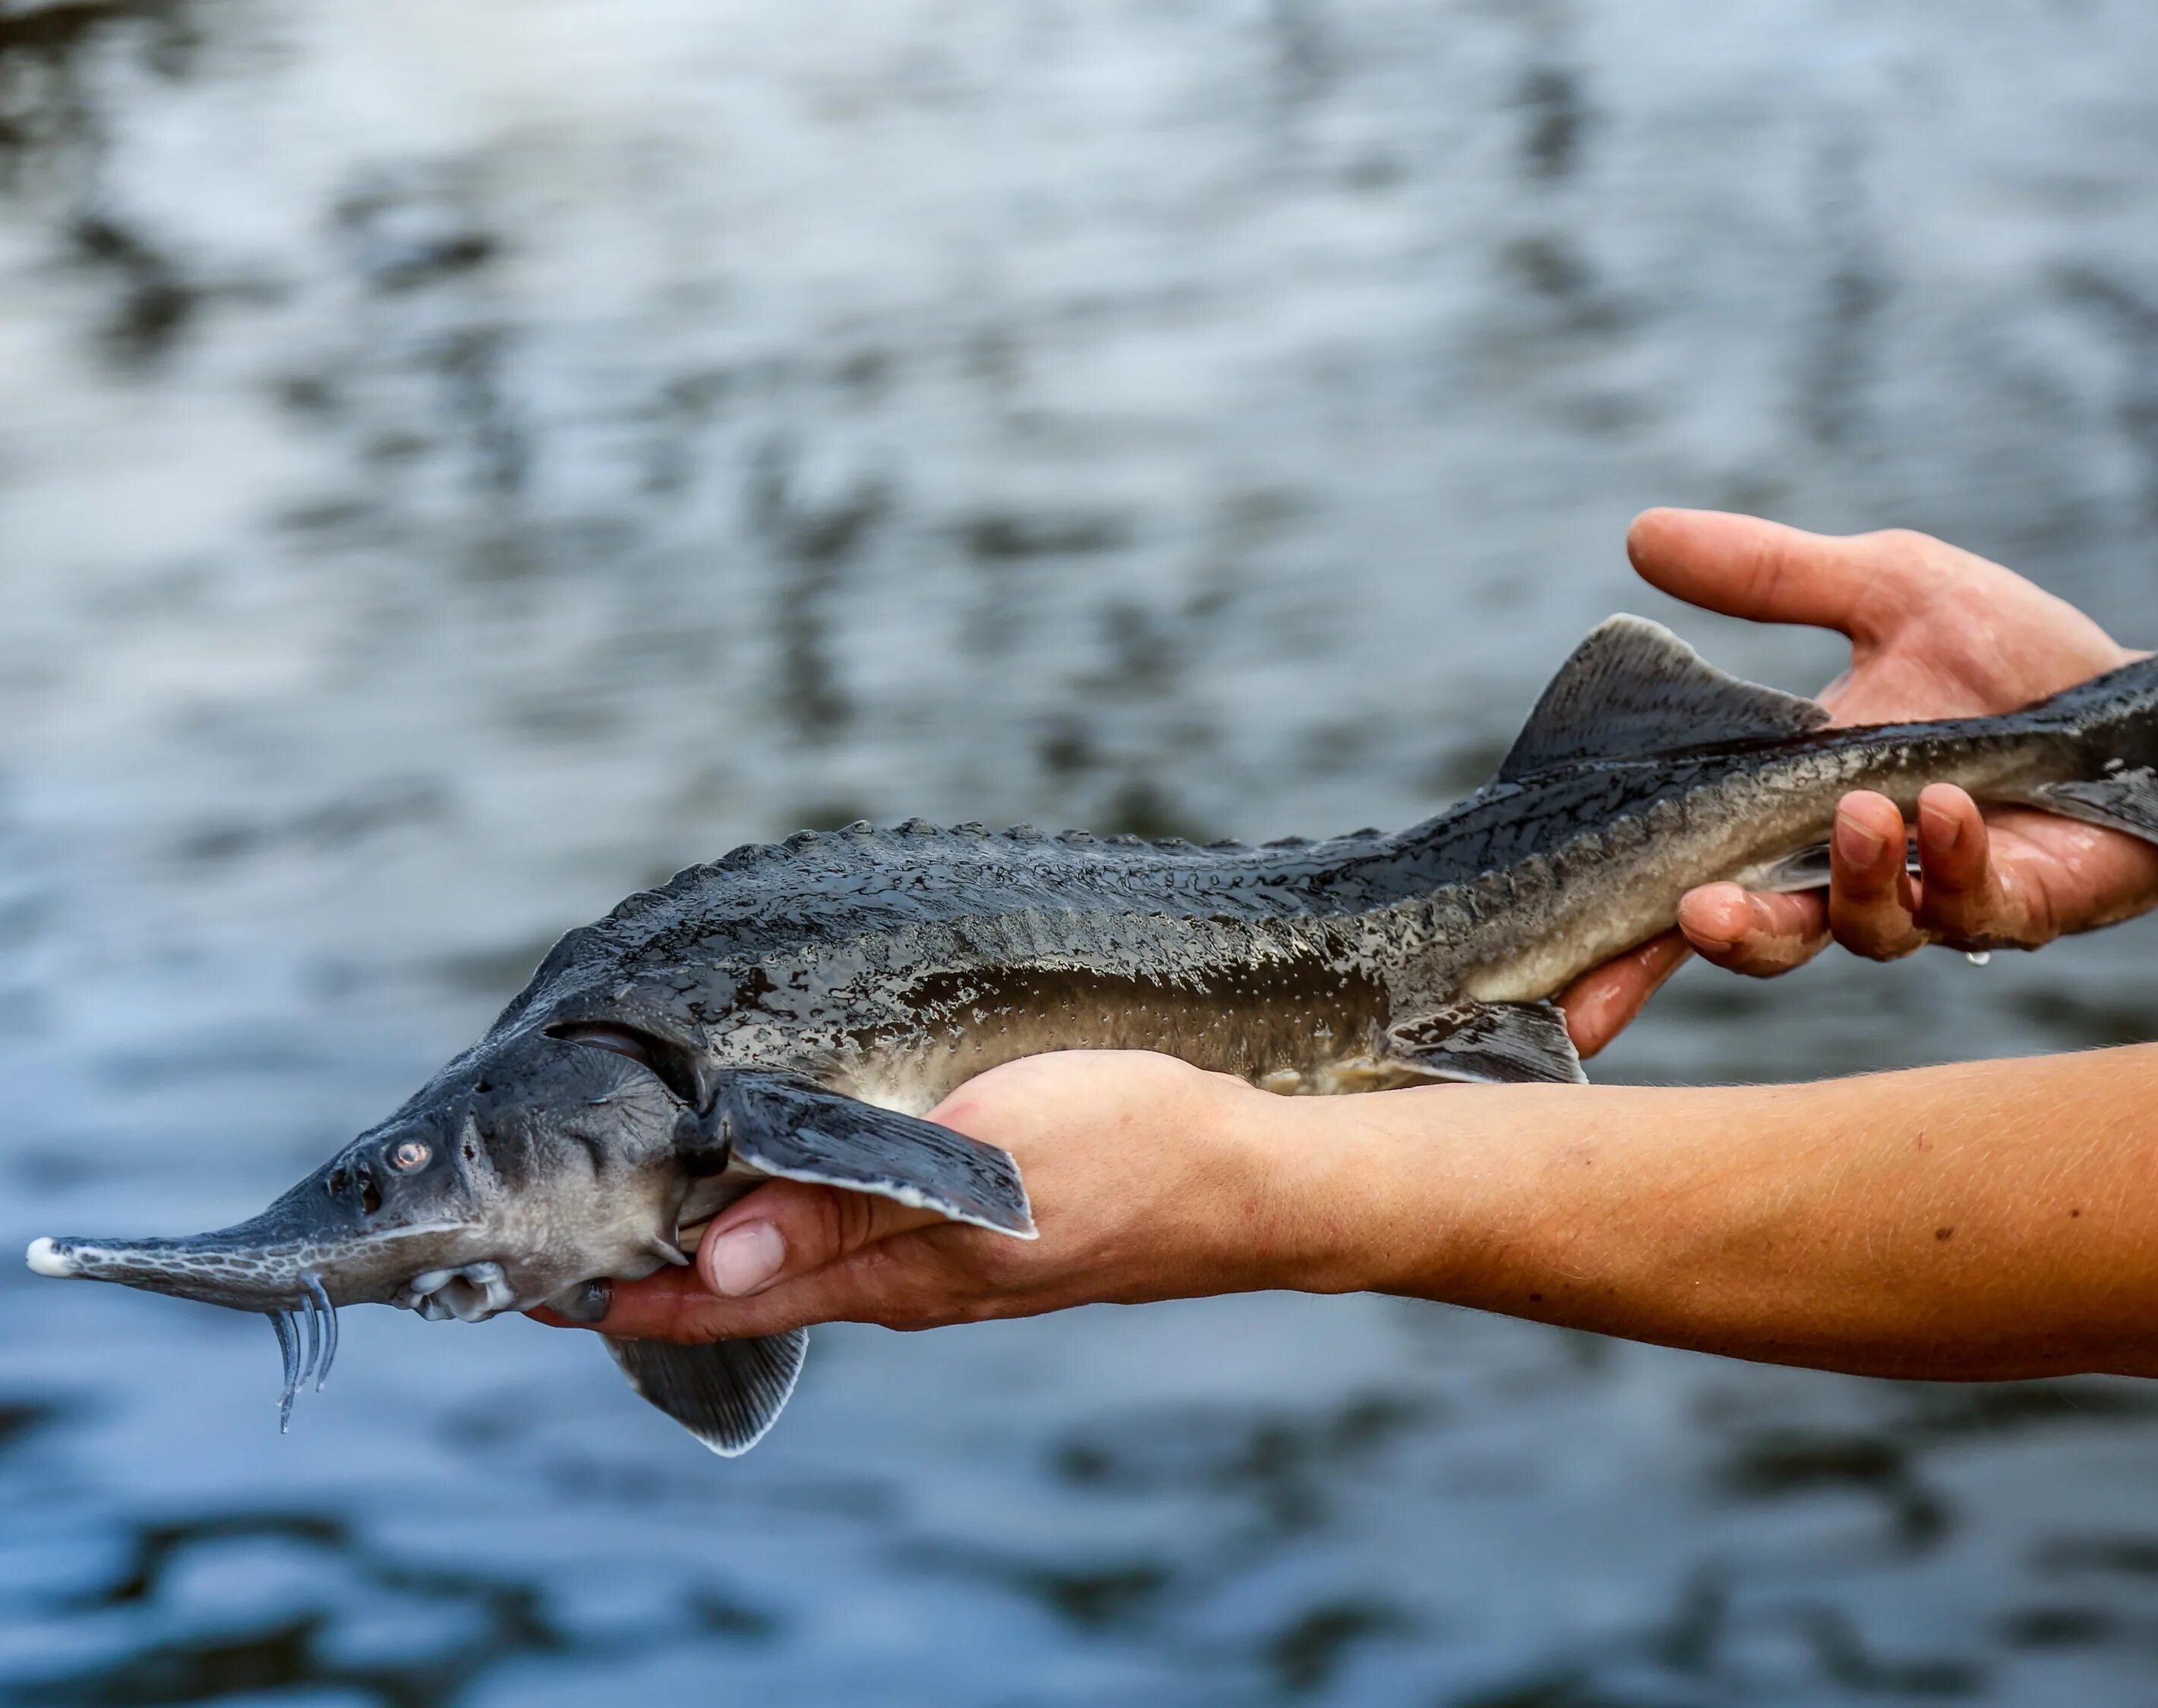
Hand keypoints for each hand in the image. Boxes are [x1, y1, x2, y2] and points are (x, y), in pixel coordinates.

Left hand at [535, 1052, 1313, 1344]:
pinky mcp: (980, 1231)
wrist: (1248, 1180)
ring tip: (652, 1193)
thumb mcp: (977, 1168)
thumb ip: (847, 1208)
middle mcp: (905, 1282)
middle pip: (747, 1287)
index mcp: (891, 1275)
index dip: (622, 1299)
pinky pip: (857, 1231)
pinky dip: (792, 1212)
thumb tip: (715, 1265)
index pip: (719, 1305)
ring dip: (719, 1233)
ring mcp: (945, 1263)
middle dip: (654, 1265)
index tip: (530, 1285)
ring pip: (800, 1257)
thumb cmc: (1124, 1154)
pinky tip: (786, 1169)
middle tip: (566, 1224)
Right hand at [1558, 509, 2157, 1057]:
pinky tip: (1950, 807)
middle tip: (1695, 914)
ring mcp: (1932, 902)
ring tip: (1863, 811)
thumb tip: (1641, 530)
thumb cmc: (2018, 655)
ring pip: (1858, 933)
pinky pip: (1966, 912)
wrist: (2155, 703)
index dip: (1629, 943)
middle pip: (1760, 942)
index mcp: (1797, 816)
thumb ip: (1767, 572)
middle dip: (1722, 939)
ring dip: (1852, 880)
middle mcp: (1851, 875)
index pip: (1698, 886)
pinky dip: (1948, 862)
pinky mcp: (2016, 911)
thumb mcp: (1887, 586)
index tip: (1565, 974)